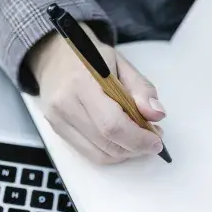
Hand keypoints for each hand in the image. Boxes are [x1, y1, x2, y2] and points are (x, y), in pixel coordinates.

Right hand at [27, 25, 165, 163]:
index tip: (157, 140)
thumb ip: (141, 88)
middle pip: (106, 143)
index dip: (138, 138)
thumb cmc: (89, 58)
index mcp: (81, 83)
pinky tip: (121, 139)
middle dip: (136, 147)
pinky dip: (111, 152)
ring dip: (125, 153)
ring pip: (99, 155)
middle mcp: (65, 105)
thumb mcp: (121, 63)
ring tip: (139, 138)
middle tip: (153, 138)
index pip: (112, 124)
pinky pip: (89, 153)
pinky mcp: (57, 130)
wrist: (54, 56)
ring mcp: (58, 121)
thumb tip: (156, 115)